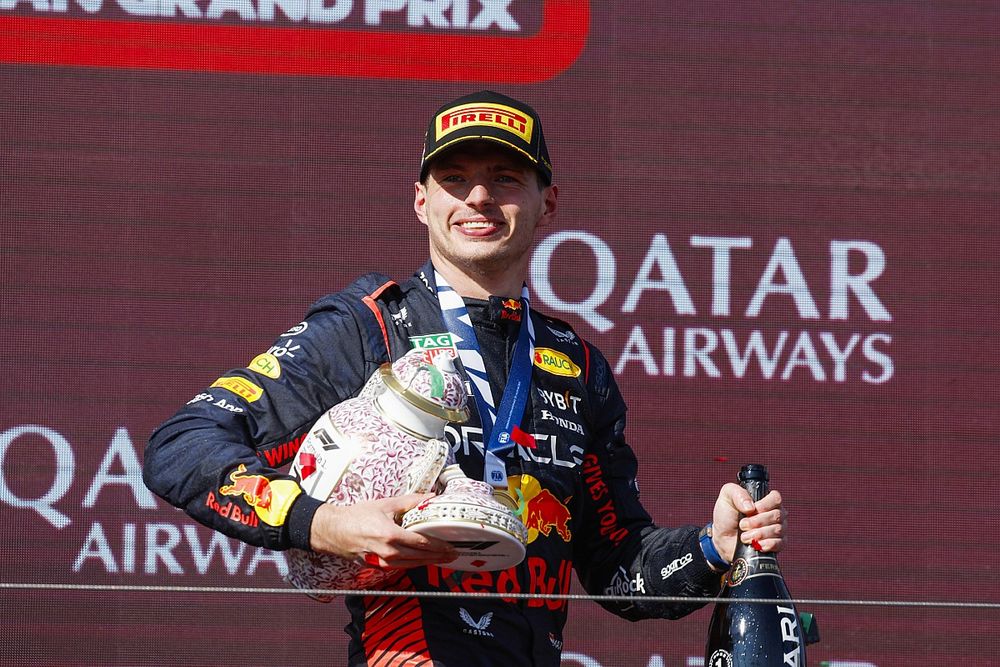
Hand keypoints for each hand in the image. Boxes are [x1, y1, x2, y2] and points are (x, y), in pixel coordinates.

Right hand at [309, 493, 456, 568]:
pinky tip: (421, 560)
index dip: (439, 545)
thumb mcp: (385, 504)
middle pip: (420, 556)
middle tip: (452, 555)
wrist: (333, 530)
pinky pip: (400, 567)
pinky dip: (413, 563)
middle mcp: (388, 552)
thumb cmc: (356, 516)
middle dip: (438, 556)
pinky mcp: (376, 566)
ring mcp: (382, 562)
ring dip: (427, 562)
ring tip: (441, 559)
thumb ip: (410, 501)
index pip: (422, 543)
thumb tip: (430, 496)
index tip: (451, 546)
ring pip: (411, 565)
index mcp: (391, 535)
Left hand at [711, 483, 786, 562]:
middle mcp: (775, 513)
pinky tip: (755, 544)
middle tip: (742, 525)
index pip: (776, 498)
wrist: (723, 538)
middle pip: (777, 516)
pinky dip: (766, 544)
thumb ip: (738, 494)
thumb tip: (751, 507)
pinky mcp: (777, 545)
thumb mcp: (727, 497)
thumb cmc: (727, 515)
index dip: (764, 505)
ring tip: (744, 536)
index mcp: (766, 500)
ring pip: (778, 530)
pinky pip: (779, 544)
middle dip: (756, 522)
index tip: (750, 511)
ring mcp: (778, 529)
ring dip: (758, 534)